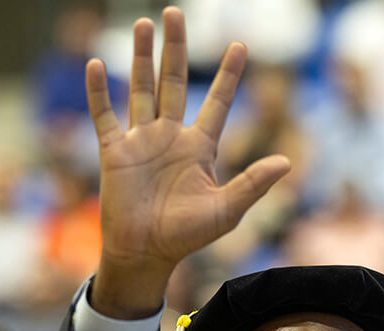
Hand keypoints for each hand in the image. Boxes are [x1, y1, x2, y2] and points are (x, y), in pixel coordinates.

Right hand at [86, 6, 290, 317]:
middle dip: (175, 48)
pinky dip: (100, 92)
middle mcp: (171, 136)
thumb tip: (286, 162)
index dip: (229, 76)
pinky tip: (98, 64)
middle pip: (174, 82)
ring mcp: (141, 141)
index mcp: (200, 147)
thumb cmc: (187, 236)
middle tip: (175, 13)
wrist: (146, 254)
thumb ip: (253, 184)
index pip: (218, 102)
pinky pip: (106, 115)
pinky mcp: (114, 152)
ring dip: (140, 57)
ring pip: (141, 89)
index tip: (241, 45)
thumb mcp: (226, 211)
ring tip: (143, 25)